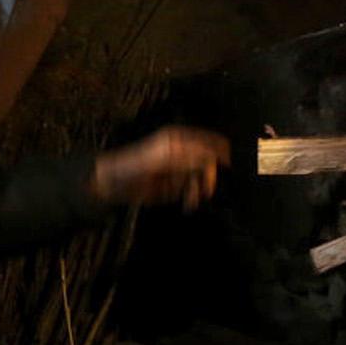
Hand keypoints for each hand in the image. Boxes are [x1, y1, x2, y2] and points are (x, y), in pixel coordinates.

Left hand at [90, 127, 230, 210]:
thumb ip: (189, 157)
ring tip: (193, 199)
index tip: (230, 165)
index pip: (210, 141)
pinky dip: (193, 198)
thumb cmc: (136, 163)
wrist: (115, 183)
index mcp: (181, 139)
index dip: (222, 152)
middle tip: (207, 188)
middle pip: (210, 163)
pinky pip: (192, 192)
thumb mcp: (165, 157)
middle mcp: (184, 153)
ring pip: (203, 179)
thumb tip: (212, 158)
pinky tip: (188, 204)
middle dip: (210, 176)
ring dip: (201, 190)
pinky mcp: (175, 187)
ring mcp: (180, 170)